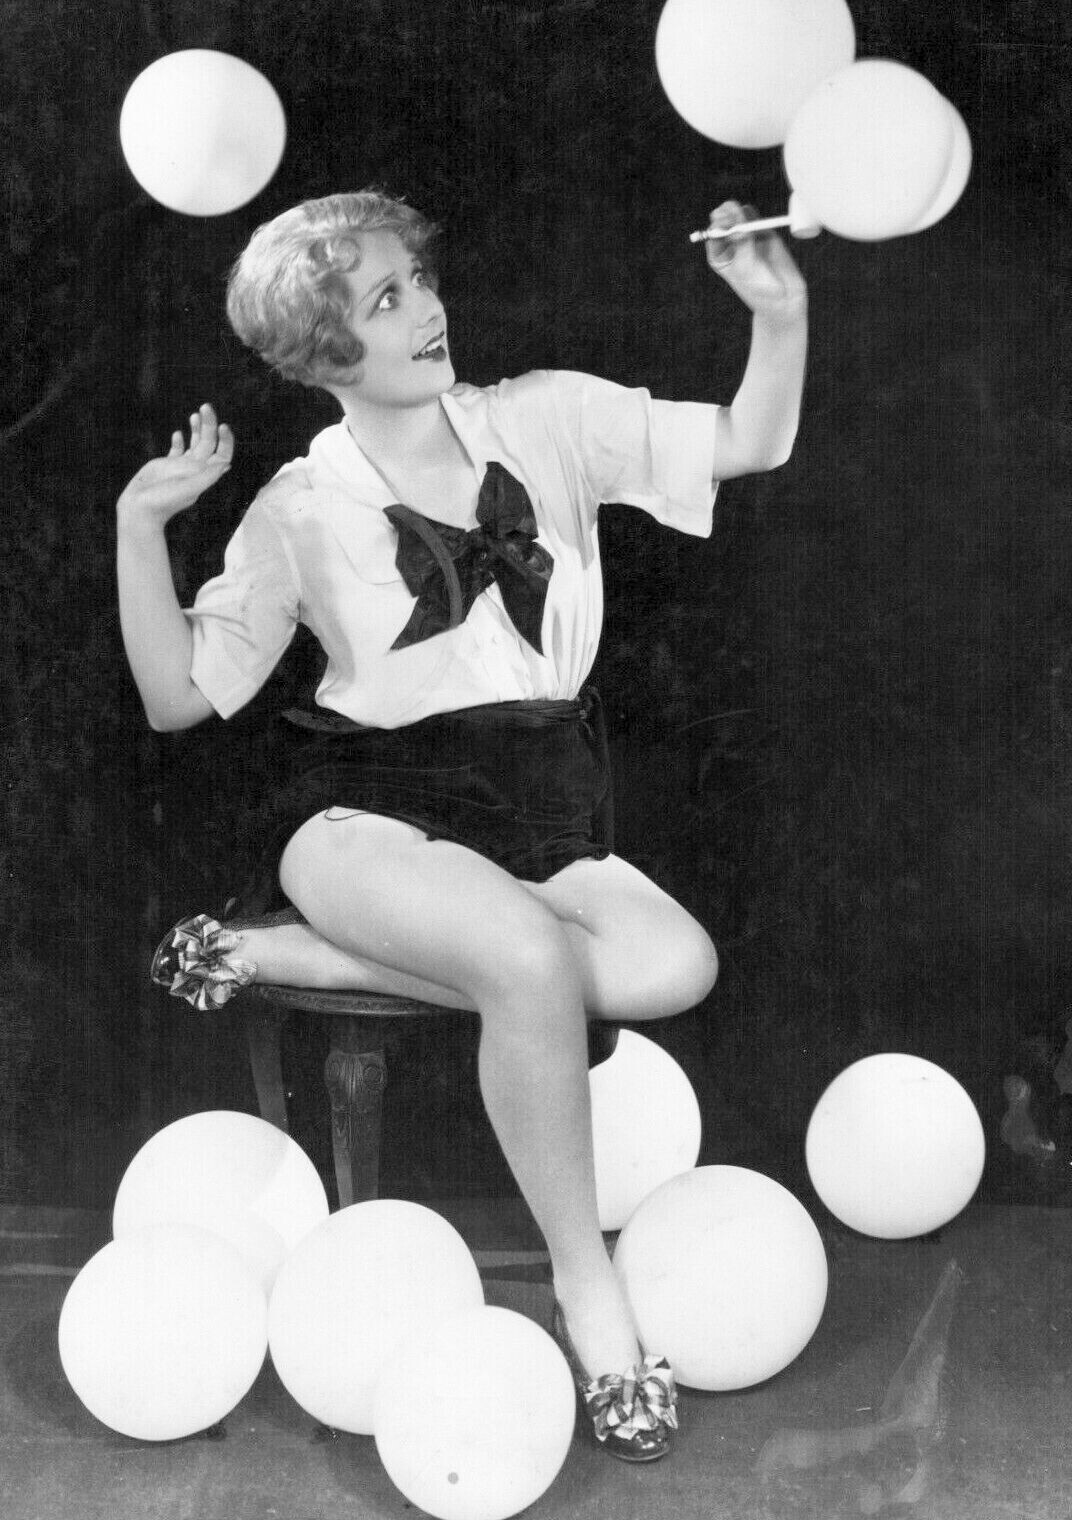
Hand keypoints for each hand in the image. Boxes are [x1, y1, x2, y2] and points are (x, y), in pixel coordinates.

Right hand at [117, 403, 233, 527]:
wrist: (141, 508)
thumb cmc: (164, 500)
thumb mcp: (189, 488)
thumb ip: (206, 476)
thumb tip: (226, 464)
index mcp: (204, 474)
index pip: (222, 454)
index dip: (226, 440)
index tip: (222, 426)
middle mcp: (195, 470)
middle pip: (208, 443)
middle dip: (209, 425)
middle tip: (205, 406)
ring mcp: (181, 467)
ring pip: (194, 444)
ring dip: (197, 429)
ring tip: (195, 414)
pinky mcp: (166, 466)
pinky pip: (177, 451)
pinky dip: (180, 441)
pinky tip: (178, 433)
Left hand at [704, 201, 806, 321]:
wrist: (784, 299)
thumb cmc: (759, 289)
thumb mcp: (746, 267)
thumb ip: (741, 241)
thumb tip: (736, 216)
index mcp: (719, 256)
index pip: (713, 233)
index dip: (718, 225)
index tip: (727, 226)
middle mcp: (730, 245)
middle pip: (723, 219)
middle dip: (728, 214)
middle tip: (736, 216)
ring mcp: (747, 237)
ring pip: (738, 214)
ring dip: (740, 212)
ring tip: (746, 219)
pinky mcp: (763, 233)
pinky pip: (754, 216)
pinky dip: (752, 213)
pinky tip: (754, 218)